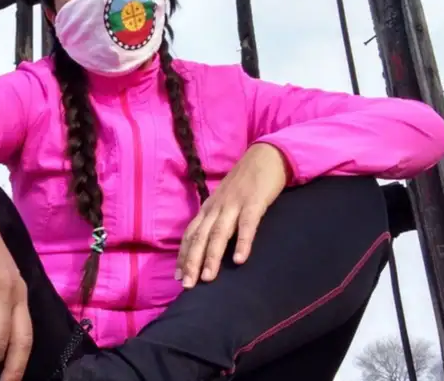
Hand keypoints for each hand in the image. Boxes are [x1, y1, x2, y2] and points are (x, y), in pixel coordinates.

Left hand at [177, 143, 289, 288]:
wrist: (265, 156)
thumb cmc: (245, 183)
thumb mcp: (226, 201)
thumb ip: (218, 219)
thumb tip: (209, 245)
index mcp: (209, 208)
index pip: (191, 235)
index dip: (184, 256)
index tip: (178, 277)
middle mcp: (216, 207)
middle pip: (200, 238)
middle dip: (192, 262)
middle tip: (188, 286)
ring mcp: (234, 204)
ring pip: (218, 234)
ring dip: (211, 257)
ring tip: (208, 279)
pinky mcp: (254, 202)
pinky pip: (248, 225)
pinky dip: (242, 242)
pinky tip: (240, 260)